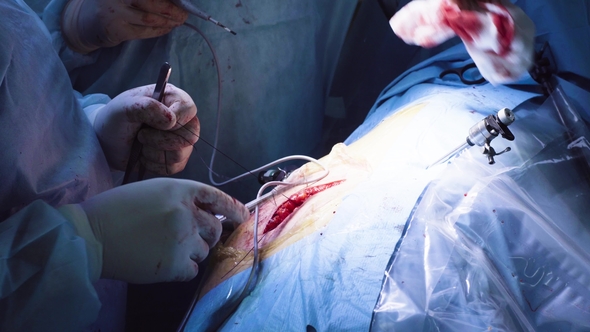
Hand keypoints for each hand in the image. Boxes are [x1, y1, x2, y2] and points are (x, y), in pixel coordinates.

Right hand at [59, 178, 249, 282]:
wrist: (90, 236)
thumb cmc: (115, 210)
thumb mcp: (151, 191)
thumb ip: (179, 199)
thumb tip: (204, 214)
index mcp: (180, 191)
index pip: (218, 198)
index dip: (233, 208)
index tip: (242, 217)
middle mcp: (186, 213)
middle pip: (214, 229)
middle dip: (206, 235)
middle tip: (186, 238)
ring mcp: (182, 239)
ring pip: (203, 250)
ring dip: (190, 252)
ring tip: (163, 248)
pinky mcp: (174, 264)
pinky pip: (191, 270)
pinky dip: (180, 269)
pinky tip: (161, 262)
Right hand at [61, 0, 187, 53]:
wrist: (88, 21)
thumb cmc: (116, 4)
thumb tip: (177, 1)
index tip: (183, 1)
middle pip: (151, 1)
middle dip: (172, 8)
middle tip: (184, 13)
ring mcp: (116, 12)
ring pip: (149, 17)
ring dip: (168, 21)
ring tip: (179, 21)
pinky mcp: (117, 29)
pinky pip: (145, 31)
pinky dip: (159, 30)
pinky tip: (167, 28)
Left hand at [94, 83, 198, 174]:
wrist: (106, 143)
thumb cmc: (115, 119)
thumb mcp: (124, 107)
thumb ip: (146, 106)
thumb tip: (171, 120)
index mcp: (172, 99)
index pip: (189, 109)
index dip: (175, 119)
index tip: (153, 124)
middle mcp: (181, 120)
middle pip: (190, 136)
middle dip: (161, 140)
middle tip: (141, 135)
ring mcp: (180, 141)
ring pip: (181, 154)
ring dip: (154, 152)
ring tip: (140, 144)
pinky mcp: (175, 160)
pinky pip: (174, 168)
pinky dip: (154, 164)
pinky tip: (143, 156)